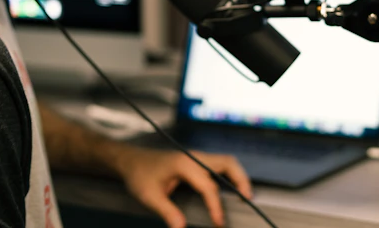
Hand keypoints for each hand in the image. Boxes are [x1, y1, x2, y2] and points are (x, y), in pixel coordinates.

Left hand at [116, 147, 252, 227]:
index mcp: (184, 164)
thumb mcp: (149, 197)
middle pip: (227, 163)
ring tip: (244, 194)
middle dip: (241, 179)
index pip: (208, 186)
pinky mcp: (195, 161)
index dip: (216, 206)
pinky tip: (230, 189)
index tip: (219, 223)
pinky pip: (219, 165)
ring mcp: (196, 157)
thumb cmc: (139, 175)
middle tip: (248, 198)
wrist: (130, 160)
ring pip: (225, 161)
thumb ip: (167, 212)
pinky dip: (229, 175)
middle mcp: (194, 157)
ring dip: (237, 175)